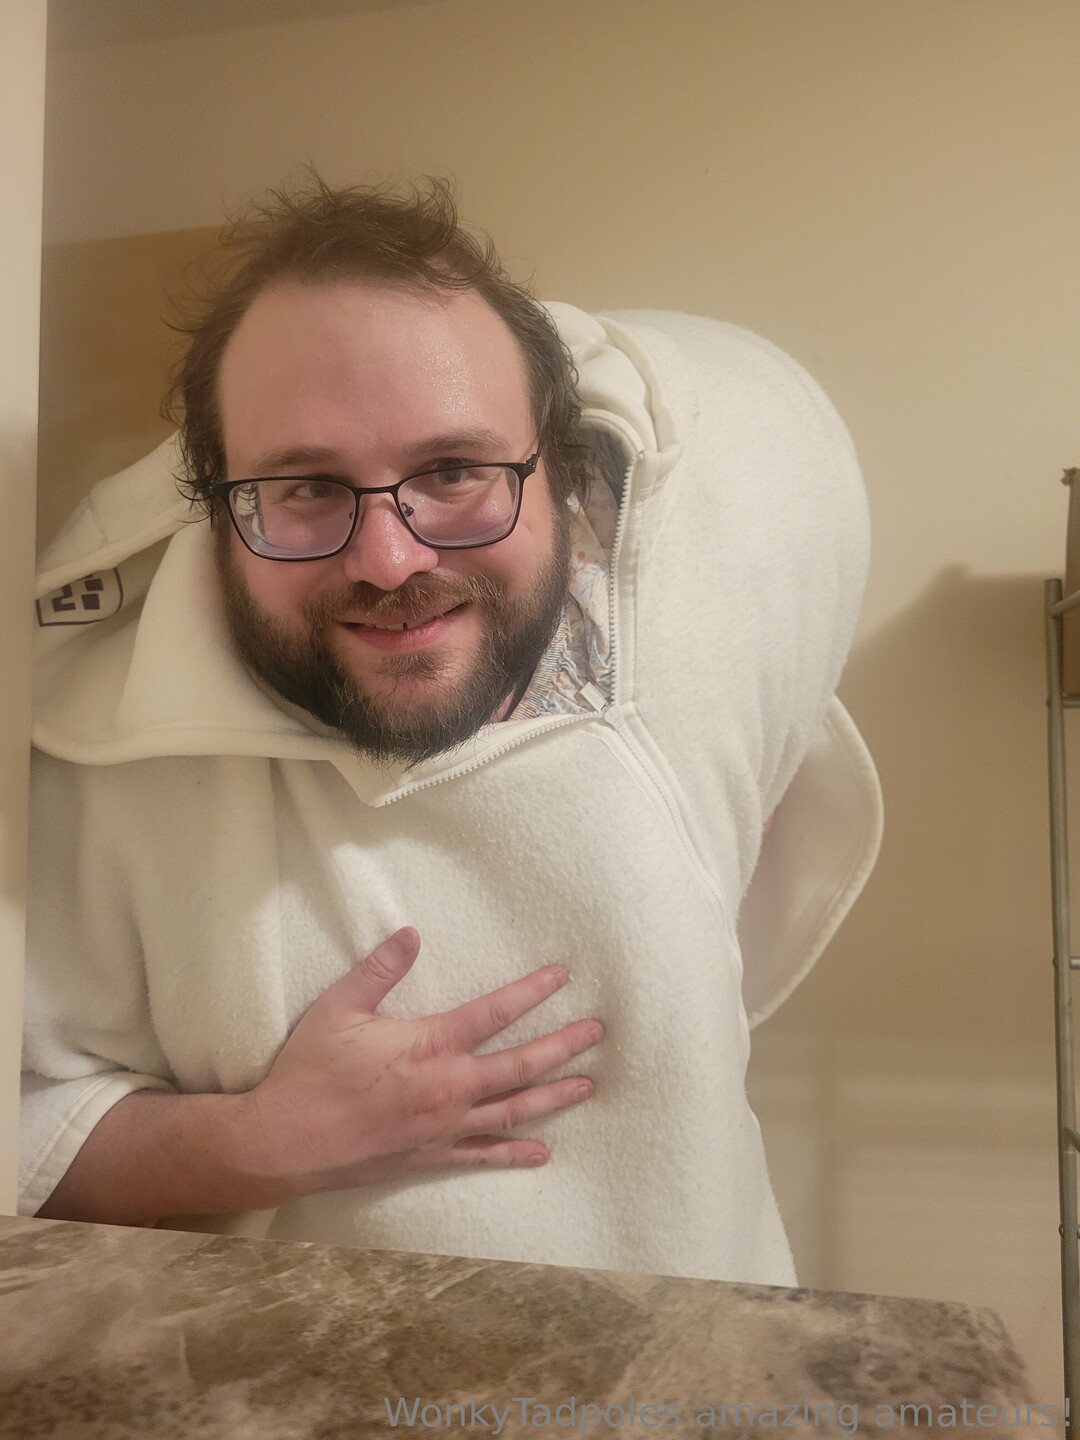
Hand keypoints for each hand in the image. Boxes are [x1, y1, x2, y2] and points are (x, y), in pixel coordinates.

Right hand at [241, 927, 602, 1197]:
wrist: (284, 1142)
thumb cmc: (309, 1072)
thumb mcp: (338, 1008)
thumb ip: (379, 969)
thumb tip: (412, 932)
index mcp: (430, 1046)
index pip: (494, 1013)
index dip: (531, 992)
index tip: (562, 975)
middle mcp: (448, 1089)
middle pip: (520, 1065)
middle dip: (563, 1047)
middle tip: (597, 1033)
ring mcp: (443, 1127)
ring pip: (513, 1111)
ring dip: (553, 1097)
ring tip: (587, 1086)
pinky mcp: (429, 1157)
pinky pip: (482, 1156)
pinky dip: (514, 1154)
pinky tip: (542, 1153)